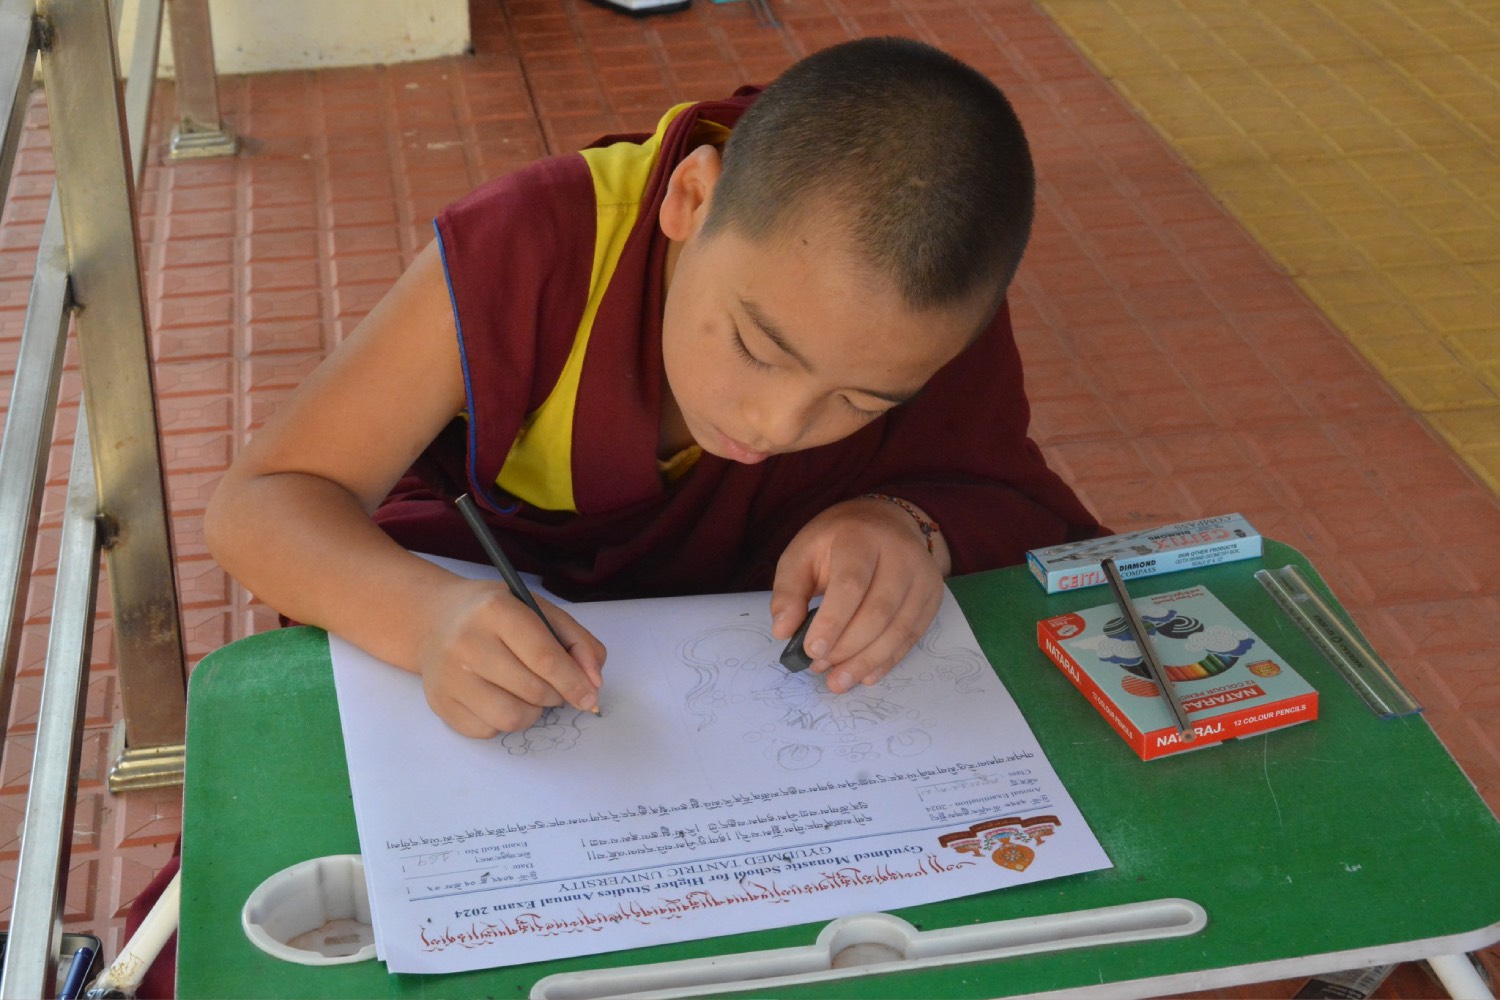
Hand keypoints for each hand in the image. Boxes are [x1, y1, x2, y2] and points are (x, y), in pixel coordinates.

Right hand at [415, 576, 605, 736]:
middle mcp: (467, 642)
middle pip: (532, 690)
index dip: (574, 682)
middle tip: (553, 685)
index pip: (544, 658)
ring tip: (528, 693)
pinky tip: (500, 697)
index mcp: (496, 611)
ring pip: (511, 718)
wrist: (436, 619)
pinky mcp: (440, 703)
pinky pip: (488, 731)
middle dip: (555, 695)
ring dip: (532, 713)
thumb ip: (577, 642)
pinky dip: (504, 721)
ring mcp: (449, 676)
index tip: (590, 697)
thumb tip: (593, 684)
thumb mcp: (540, 611)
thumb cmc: (497, 614)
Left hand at [770, 496, 948, 693]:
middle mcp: (901, 554)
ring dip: (866, 661)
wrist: (885, 522)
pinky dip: (888, 660)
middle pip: (878, 611)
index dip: (833, 621)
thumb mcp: (802, 553)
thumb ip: (789, 591)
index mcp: (862, 537)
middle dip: (847, 647)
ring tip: (838, 679)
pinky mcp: (932, 595)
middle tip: (819, 667)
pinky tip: (865, 675)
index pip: (851, 583)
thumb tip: (783, 631)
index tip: (812, 651)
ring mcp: (923, 575)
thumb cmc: (836, 542)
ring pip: (898, 629)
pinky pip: (912, 636)